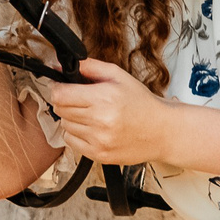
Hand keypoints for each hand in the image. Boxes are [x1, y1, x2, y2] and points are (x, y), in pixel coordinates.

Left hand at [43, 59, 183, 167]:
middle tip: (80, 99)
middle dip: (65, 102)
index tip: (63, 87)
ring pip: (64, 126)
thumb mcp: (118, 76)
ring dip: (72, 118)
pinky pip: (71, 142)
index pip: (60, 95)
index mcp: (104, 98)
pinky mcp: (99, 155)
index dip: (58, 88)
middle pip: (60, 110)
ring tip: (91, 115)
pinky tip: (92, 128)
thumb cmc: (141, 103)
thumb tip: (60, 64)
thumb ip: (89, 67)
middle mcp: (100, 121)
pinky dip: (77, 134)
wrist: (161, 132)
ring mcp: (99, 140)